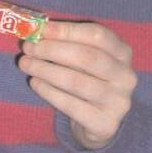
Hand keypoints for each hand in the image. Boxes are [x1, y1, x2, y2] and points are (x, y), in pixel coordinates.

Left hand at [19, 21, 136, 148]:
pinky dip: (48, 92)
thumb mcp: (85, 59)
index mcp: (123, 52)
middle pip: (87, 57)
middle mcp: (125, 75)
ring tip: (25, 64)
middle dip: (53, 50)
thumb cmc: (88, 80)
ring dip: (46, 70)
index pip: (97, 35)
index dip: (68, 31)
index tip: (41, 29)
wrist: (100, 122)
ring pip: (77, 82)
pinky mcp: (105, 123)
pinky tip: (34, 83)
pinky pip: (71, 105)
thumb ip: (68, 43)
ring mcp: (118, 101)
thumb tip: (37, 30)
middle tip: (28, 47)